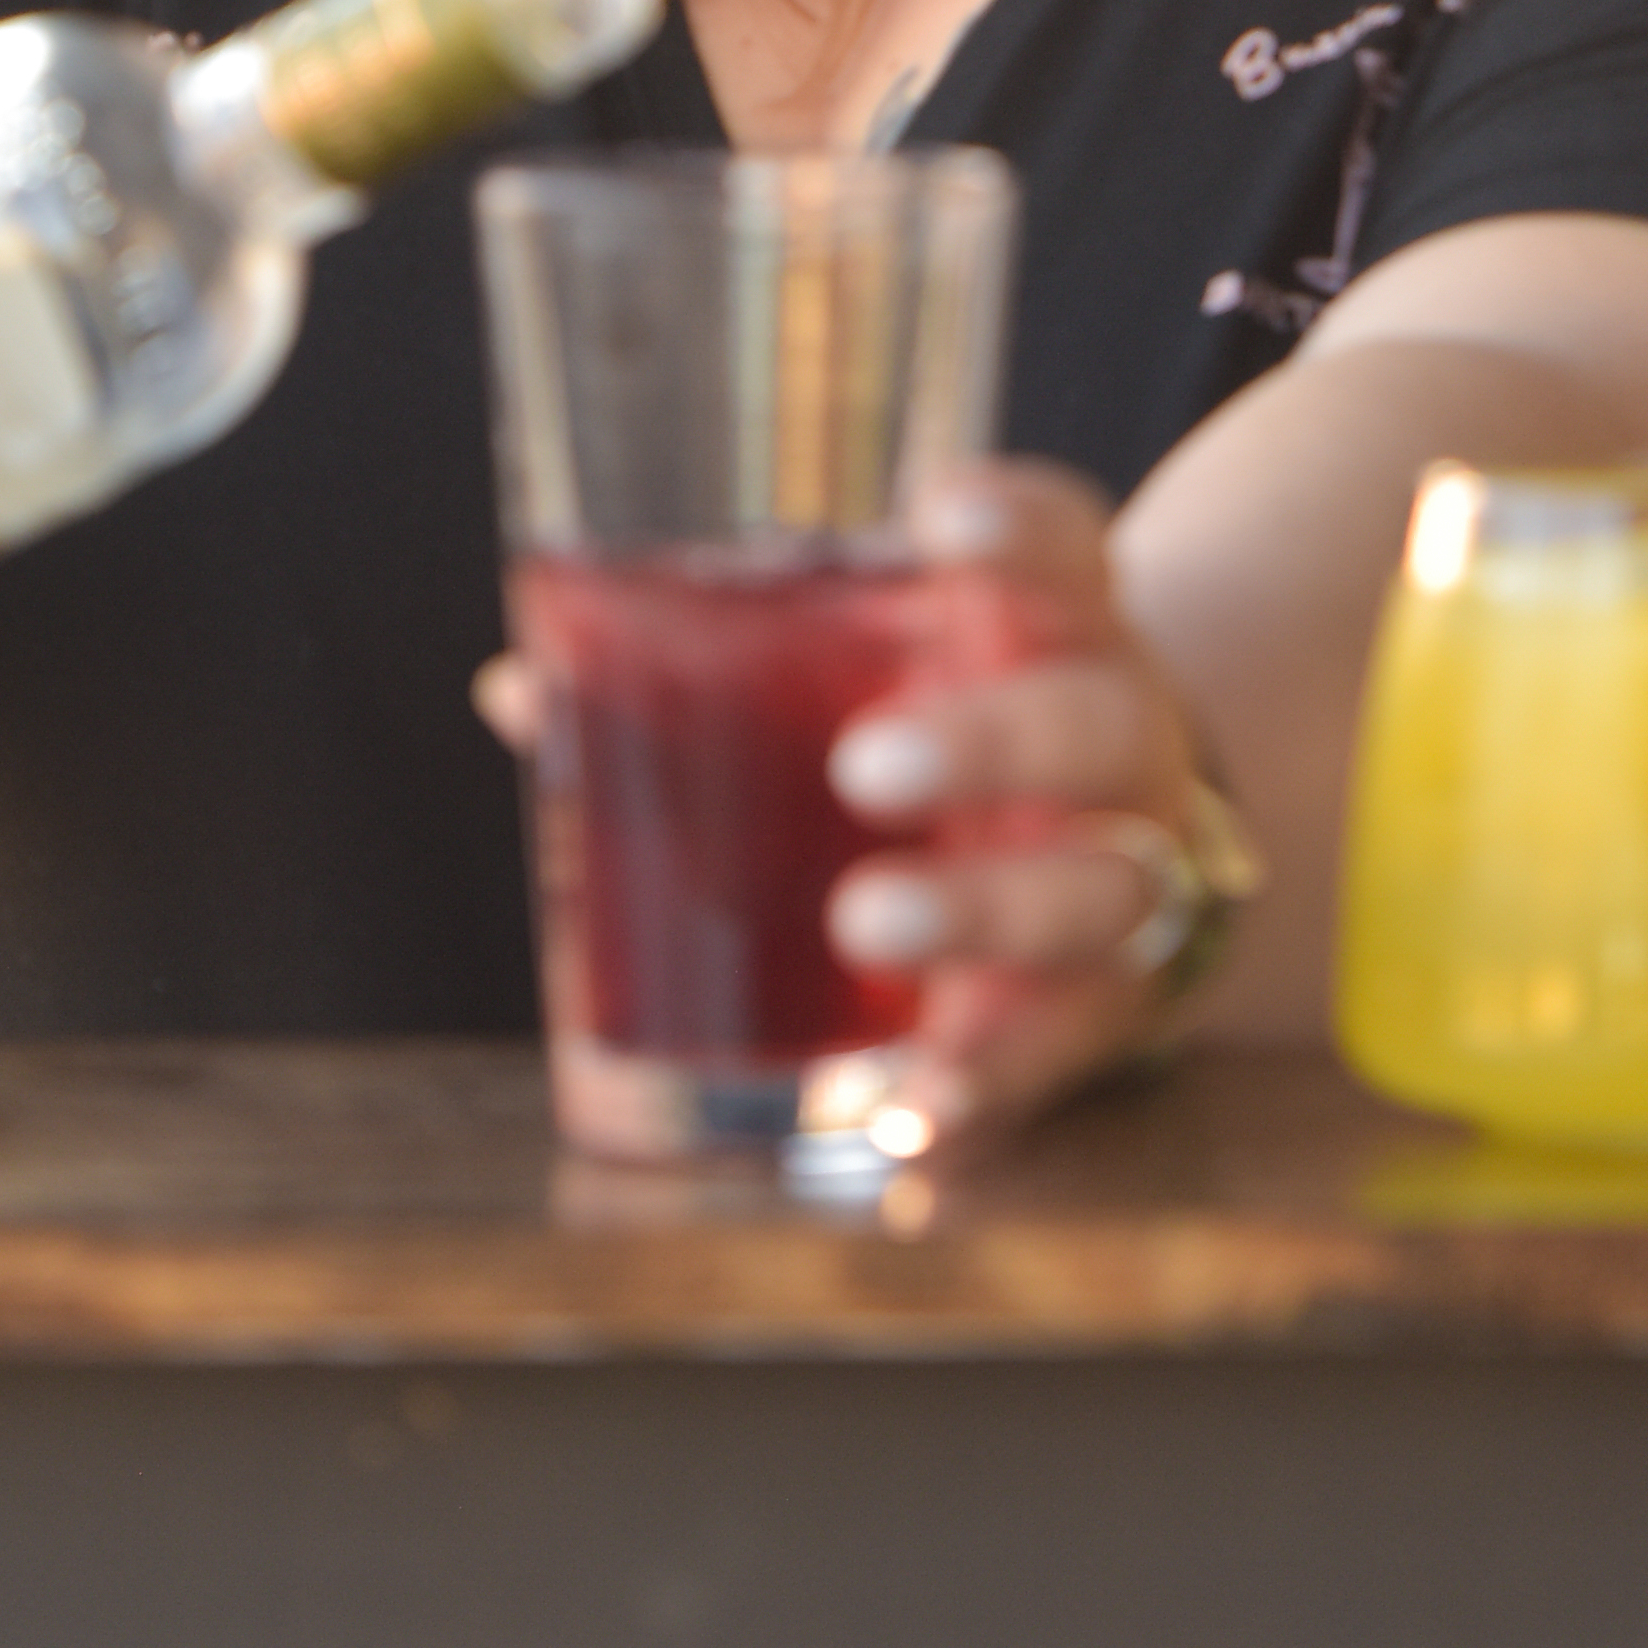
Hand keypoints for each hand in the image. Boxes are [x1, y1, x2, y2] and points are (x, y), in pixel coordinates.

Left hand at [469, 460, 1260, 1152]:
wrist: (1117, 863)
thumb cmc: (947, 739)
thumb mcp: (866, 687)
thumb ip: (717, 681)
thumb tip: (520, 693)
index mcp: (1057, 633)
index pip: (1069, 549)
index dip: (1017, 528)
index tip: (938, 519)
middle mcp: (1119, 748)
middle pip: (1093, 724)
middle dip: (988, 742)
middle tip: (865, 766)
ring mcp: (1127, 884)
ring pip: (1097, 894)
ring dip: (983, 912)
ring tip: (867, 925)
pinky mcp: (1098, 1015)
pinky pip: (1051, 1058)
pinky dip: (981, 1095)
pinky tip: (907, 1128)